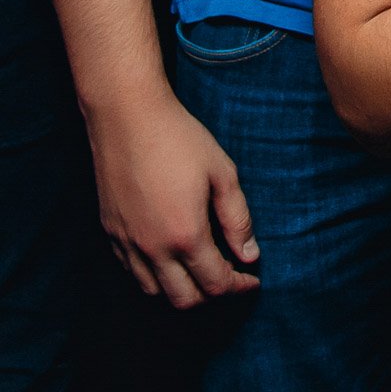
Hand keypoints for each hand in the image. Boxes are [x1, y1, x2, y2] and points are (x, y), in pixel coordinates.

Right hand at [87, 88, 259, 307]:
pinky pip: (132, 273)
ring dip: (181, 290)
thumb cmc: (180, 139)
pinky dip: (154, 277)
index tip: (253, 278)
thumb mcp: (222, 172)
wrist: (128, 117)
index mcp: (186, 235)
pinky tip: (169, 255)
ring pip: (155, 292)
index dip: (240, 286)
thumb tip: (250, 255)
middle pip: (185, 300)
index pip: (216, 284)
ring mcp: (128, 244)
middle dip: (212, 295)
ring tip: (200, 268)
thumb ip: (237, 218)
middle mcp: (153, 249)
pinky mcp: (111, 234)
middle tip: (229, 276)